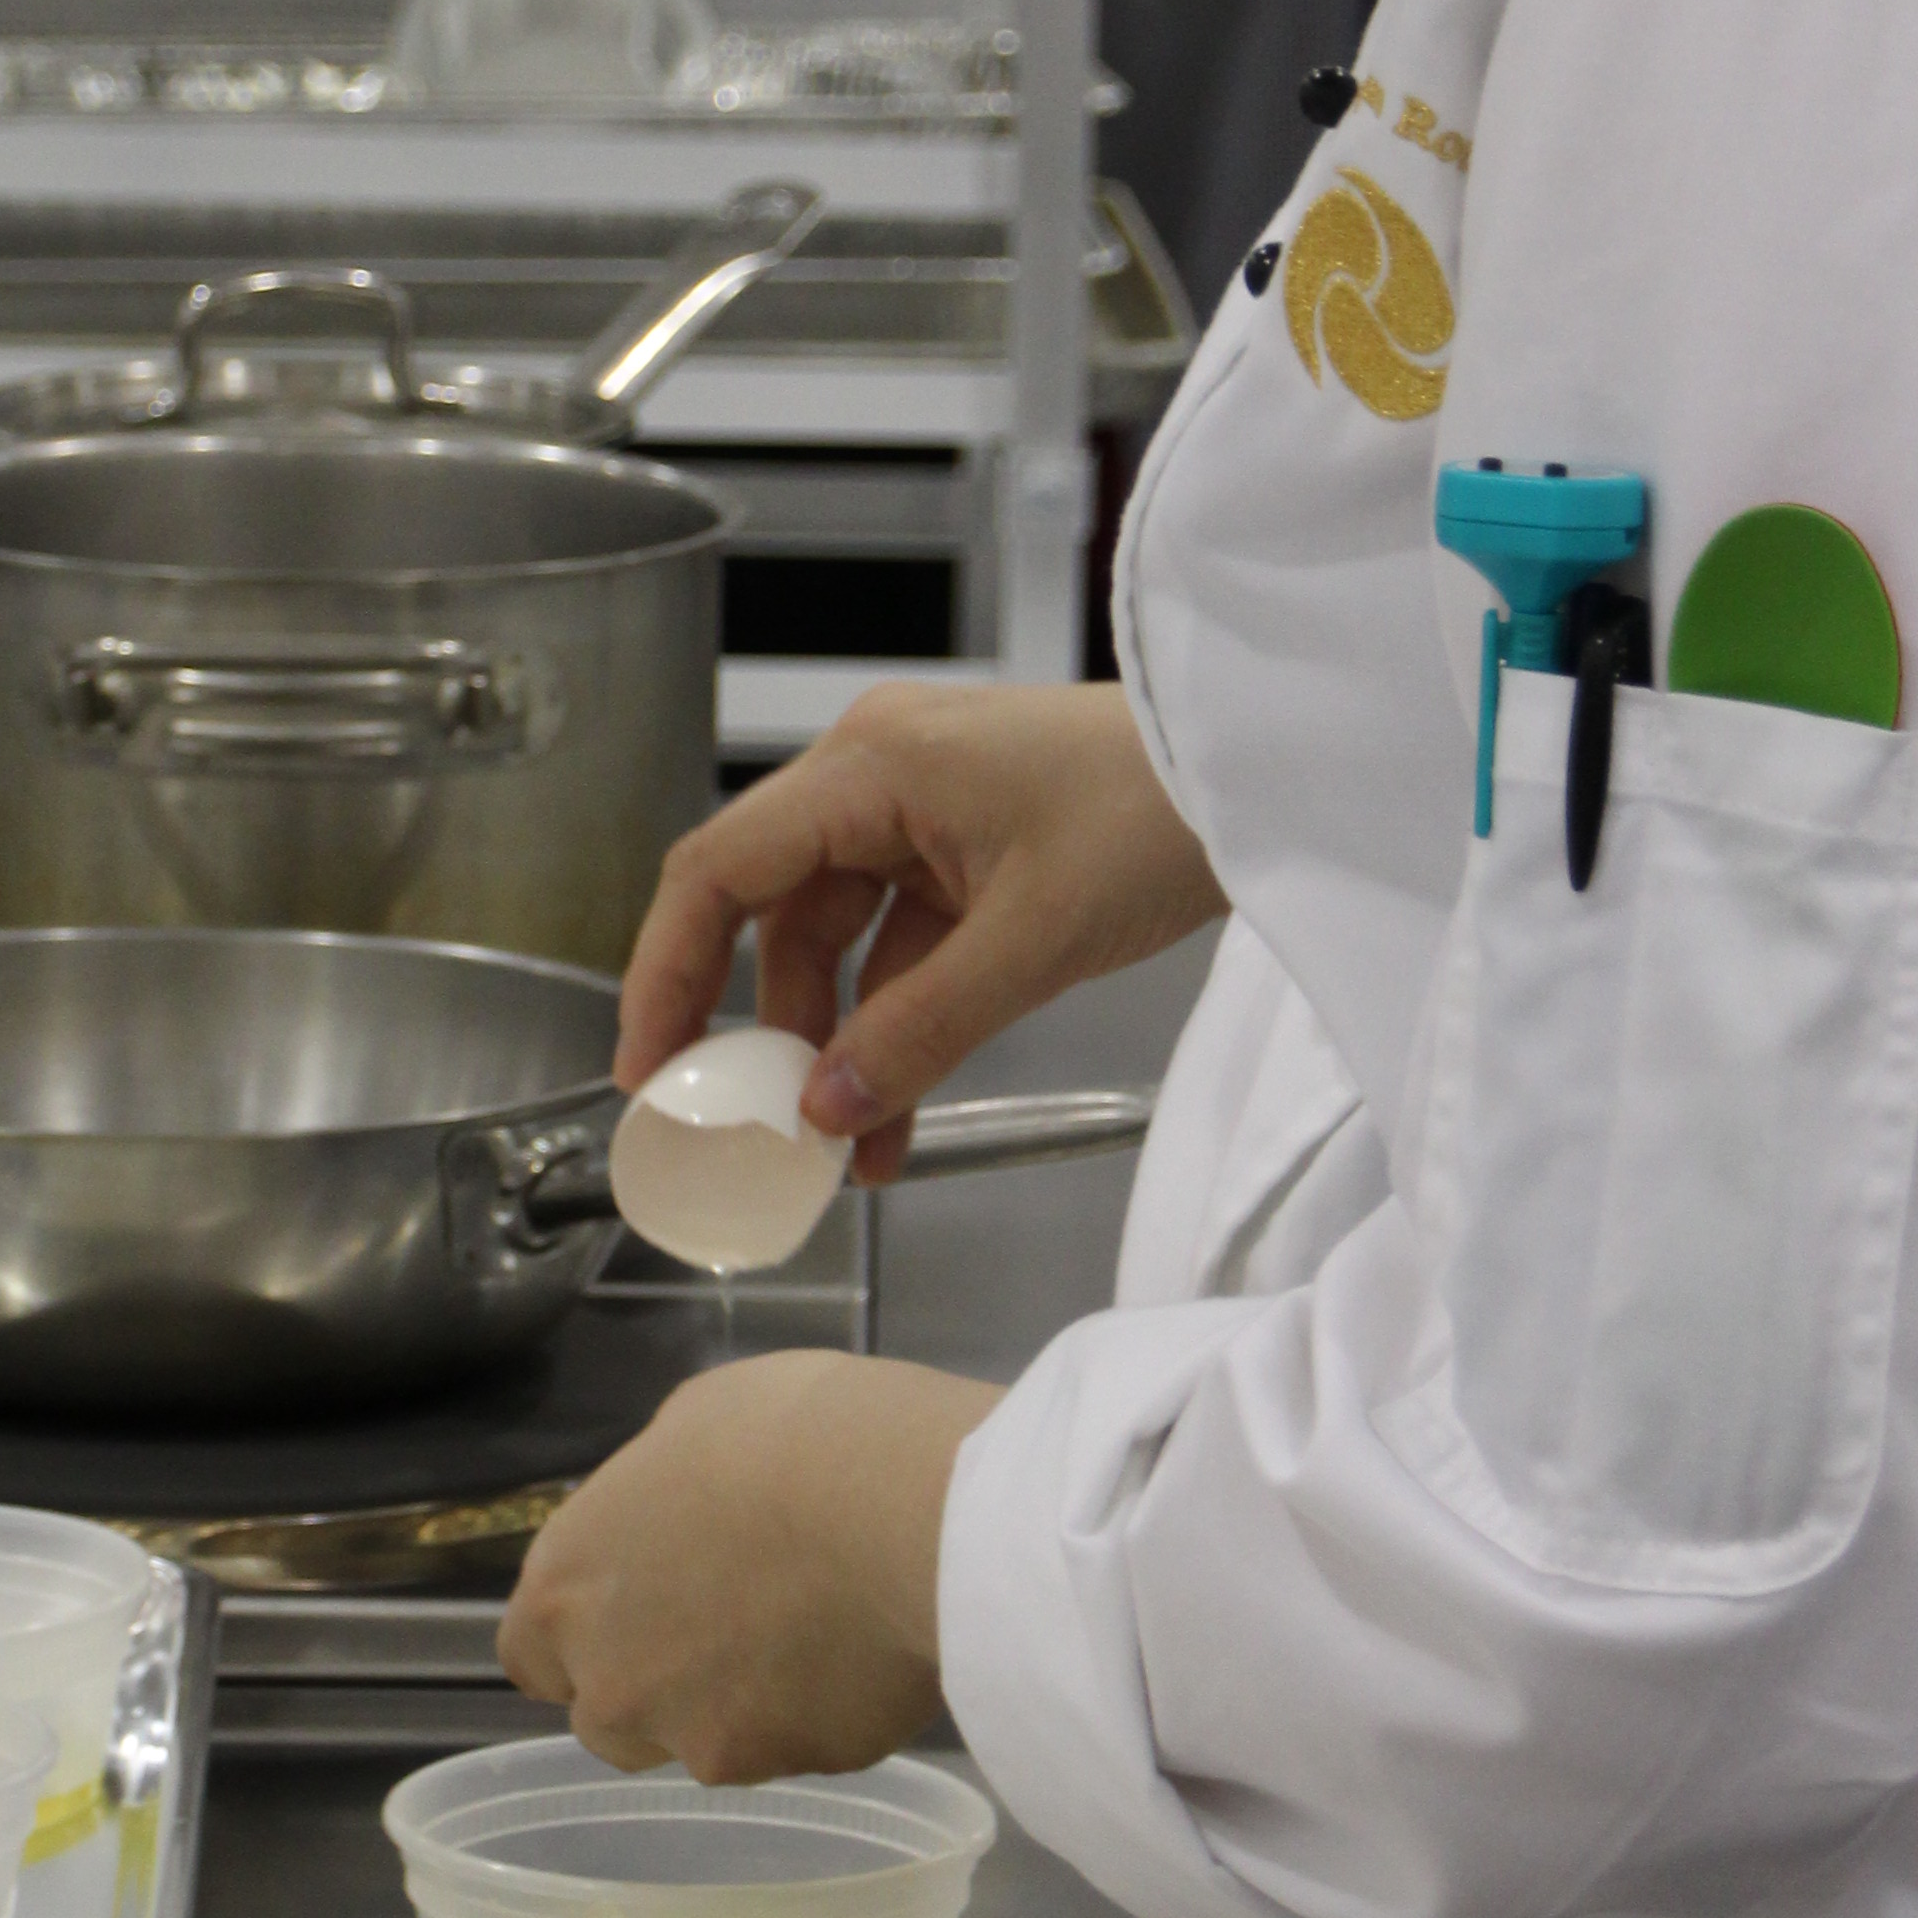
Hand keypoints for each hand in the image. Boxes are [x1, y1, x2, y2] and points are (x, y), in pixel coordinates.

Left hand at [497, 1355, 999, 1781]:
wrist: (905, 1510)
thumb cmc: (790, 1434)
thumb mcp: (694, 1424)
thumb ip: (654, 1499)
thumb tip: (673, 1518)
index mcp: (568, 1588)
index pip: (530, 1656)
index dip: (576, 1642)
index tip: (631, 1615)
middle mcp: (615, 1683)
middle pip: (610, 1720)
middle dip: (657, 1688)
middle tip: (733, 1626)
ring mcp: (701, 1739)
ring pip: (706, 1745)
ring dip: (740, 1708)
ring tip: (815, 1631)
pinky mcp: (795, 1770)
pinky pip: (802, 1747)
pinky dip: (825, 1712)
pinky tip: (870, 1646)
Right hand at [617, 680, 1225, 1180]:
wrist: (1268, 777)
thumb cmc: (1157, 813)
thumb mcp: (1033, 940)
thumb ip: (920, 1031)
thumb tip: (824, 1114)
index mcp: (870, 765)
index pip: (719, 869)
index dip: (667, 972)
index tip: (649, 1068)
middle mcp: (878, 776)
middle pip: (771, 911)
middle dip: (756, 1027)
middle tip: (732, 1125)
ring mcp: (926, 813)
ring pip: (840, 942)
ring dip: (836, 1045)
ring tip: (838, 1152)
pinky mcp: (972, 852)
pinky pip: (902, 949)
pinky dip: (895, 1026)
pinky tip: (894, 1115)